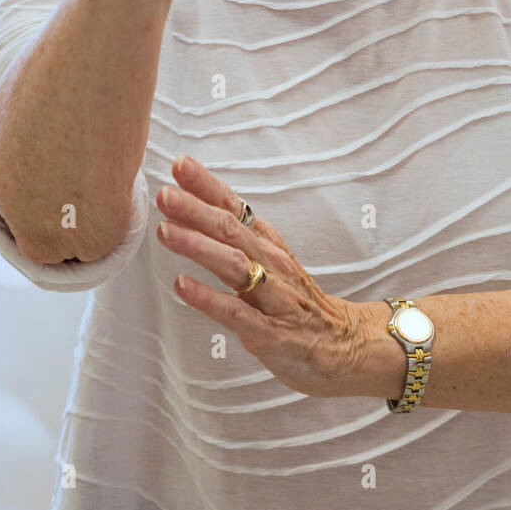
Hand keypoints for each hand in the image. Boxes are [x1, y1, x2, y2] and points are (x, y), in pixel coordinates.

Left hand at [155, 155, 371, 398]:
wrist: (345, 345)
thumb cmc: (298, 303)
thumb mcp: (272, 262)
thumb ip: (239, 238)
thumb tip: (195, 210)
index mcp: (267, 245)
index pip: (236, 207)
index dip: (208, 186)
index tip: (181, 164)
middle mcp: (271, 264)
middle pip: (231, 230)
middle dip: (196, 210)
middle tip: (165, 193)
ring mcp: (272, 296)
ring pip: (233, 265)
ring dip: (198, 246)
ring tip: (166, 231)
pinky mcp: (269, 332)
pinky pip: (235, 312)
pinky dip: (207, 297)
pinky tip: (181, 285)